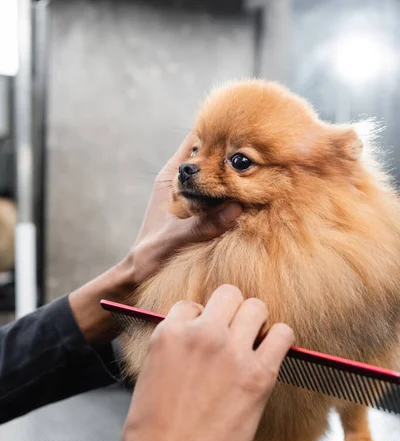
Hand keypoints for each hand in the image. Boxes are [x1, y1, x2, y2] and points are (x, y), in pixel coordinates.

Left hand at [69, 135, 241, 344]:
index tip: (242, 125)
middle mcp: (183, 183)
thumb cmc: (148, 256)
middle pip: (212, 156)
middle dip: (233, 152)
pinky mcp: (201, 214)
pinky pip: (221, 198)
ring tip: (264, 168)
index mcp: (171, 178)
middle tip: (262, 149)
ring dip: (236, 174)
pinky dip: (235, 196)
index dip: (217, 130)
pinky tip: (253, 197)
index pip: (195, 141)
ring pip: (218, 176)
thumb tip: (235, 209)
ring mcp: (193, 197)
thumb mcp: (174, 240)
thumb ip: (202, 226)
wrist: (138, 276)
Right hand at [98, 285, 293, 440]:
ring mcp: (231, 351)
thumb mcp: (150, 377)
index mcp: (168, 333)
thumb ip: (172, 351)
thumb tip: (191, 341)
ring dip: (256, 323)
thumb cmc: (151, 435)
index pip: (193, 304)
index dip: (201, 320)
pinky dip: (280, 341)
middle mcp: (201, 334)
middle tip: (234, 335)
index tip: (207, 338)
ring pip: (256, 308)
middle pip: (228, 295)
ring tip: (253, 346)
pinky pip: (282, 334)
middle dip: (231, 312)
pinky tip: (271, 356)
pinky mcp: (259, 375)